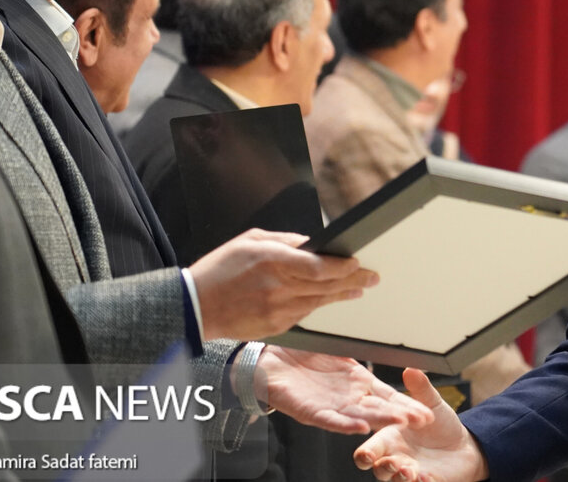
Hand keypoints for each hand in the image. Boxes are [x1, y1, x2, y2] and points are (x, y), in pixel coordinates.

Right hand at [189, 228, 377, 339]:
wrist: (194, 307)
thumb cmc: (220, 269)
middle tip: (372, 276)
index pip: (318, 267)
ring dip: (342, 294)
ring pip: (320, 302)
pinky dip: (320, 305)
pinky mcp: (275, 326)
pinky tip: (331, 299)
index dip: (342, 266)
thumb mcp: (251, 241)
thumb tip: (313, 243)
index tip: (357, 262)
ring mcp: (277, 310)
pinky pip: (305, 314)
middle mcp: (278, 288)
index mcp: (272, 262)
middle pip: (326, 286)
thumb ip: (285, 241)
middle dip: (353, 280)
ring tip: (359, 287)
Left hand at [252, 346, 433, 434]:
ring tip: (399, 422)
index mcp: (357, 383)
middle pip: (379, 409)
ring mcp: (331, 407)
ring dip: (380, 421)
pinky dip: (344, 424)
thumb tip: (385, 338)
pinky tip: (359, 427)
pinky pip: (329, 420)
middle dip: (402, 416)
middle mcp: (348, 398)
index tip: (427, 411)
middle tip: (423, 420)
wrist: (269, 360)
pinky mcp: (309, 412)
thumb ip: (359, 350)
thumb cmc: (302, 354)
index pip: (388, 396)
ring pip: (360, 417)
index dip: (407, 403)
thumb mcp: (338, 349)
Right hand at [354, 368, 488, 481]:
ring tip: (408, 470)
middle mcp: (395, 457)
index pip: (370, 449)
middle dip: (382, 467)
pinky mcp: (426, 481)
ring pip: (395, 480)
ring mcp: (409, 472)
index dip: (366, 453)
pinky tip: (426, 477)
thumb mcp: (431, 404)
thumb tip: (411, 369)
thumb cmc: (440, 424)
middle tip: (393, 461)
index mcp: (390, 438)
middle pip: (379, 468)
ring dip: (399, 477)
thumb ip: (420, 389)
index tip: (366, 454)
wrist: (463, 444)